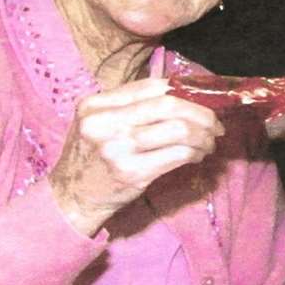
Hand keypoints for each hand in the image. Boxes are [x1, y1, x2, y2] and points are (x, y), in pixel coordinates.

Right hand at [47, 78, 224, 236]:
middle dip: (202, 112)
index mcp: (96, 104)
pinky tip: (198, 155)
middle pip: (169, 104)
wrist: (70, 198)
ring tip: (209, 141)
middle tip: (215, 123)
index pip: (152, 85)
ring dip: (203, 135)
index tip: (204, 99)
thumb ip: (130, 105)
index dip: (186, 90)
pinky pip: (177, 155)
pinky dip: (195, 152)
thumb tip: (184, 93)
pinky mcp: (133, 173)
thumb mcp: (97, 122)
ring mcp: (118, 148)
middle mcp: (104, 123)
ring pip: (179, 129)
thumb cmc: (91, 157)